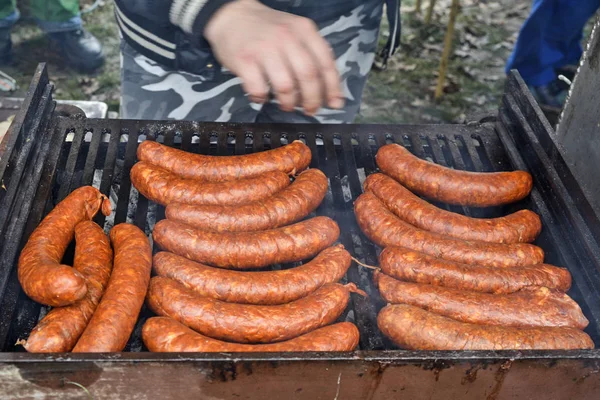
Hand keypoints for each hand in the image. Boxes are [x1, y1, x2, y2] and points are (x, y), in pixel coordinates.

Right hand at [204, 0, 343, 114]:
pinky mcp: (245, 60)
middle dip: (312, 99)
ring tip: (286, 105)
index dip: (332, 88)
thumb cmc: (268, 31)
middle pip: (308, 76)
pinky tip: (262, 97)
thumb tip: (329, 92)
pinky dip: (262, 99)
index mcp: (304, 30)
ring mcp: (265, 48)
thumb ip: (312, 57)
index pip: (325, 63)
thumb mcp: (295, 33)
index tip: (334, 104)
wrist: (232, 16)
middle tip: (310, 110)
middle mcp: (286, 37)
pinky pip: (259, 89)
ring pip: (286, 86)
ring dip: (289, 102)